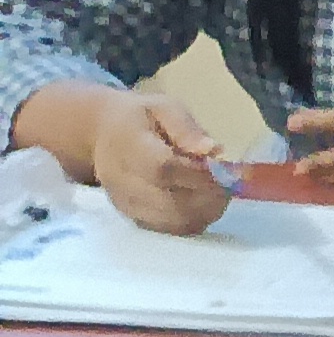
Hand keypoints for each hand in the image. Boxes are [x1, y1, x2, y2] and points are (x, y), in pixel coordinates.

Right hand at [88, 90, 234, 235]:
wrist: (101, 135)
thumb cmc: (139, 118)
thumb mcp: (164, 107)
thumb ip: (187, 128)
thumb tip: (213, 150)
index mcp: (129, 147)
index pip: (165, 169)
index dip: (201, 175)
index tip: (227, 170)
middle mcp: (122, 181)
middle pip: (172, 203)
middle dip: (210, 196)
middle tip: (229, 183)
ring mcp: (126, 203)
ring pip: (174, 221)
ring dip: (205, 211)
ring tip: (218, 191)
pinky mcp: (132, 217)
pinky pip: (169, 229)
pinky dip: (193, 219)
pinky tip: (201, 202)